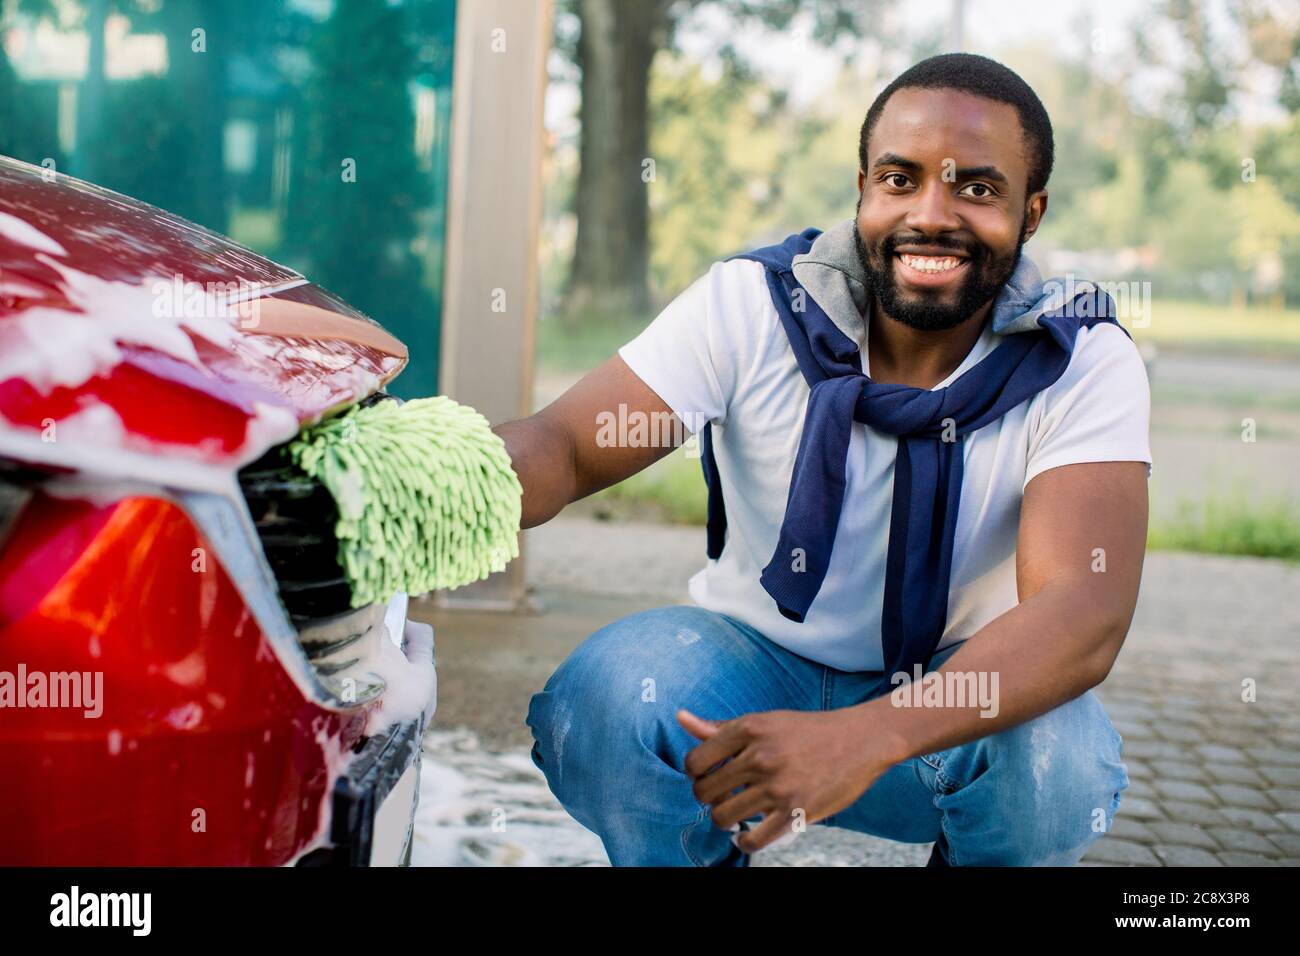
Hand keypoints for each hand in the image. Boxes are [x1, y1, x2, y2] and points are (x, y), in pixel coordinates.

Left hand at [677, 707, 889, 852]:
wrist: (861, 740)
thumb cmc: (806, 731)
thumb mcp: (764, 722)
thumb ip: (720, 727)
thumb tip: (680, 718)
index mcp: (749, 728)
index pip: (695, 761)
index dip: (695, 773)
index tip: (709, 776)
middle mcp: (760, 755)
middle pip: (704, 791)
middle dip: (708, 797)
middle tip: (722, 796)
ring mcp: (778, 785)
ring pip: (723, 816)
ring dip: (724, 819)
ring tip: (734, 812)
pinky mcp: (796, 810)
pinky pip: (753, 839)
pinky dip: (744, 841)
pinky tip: (746, 834)